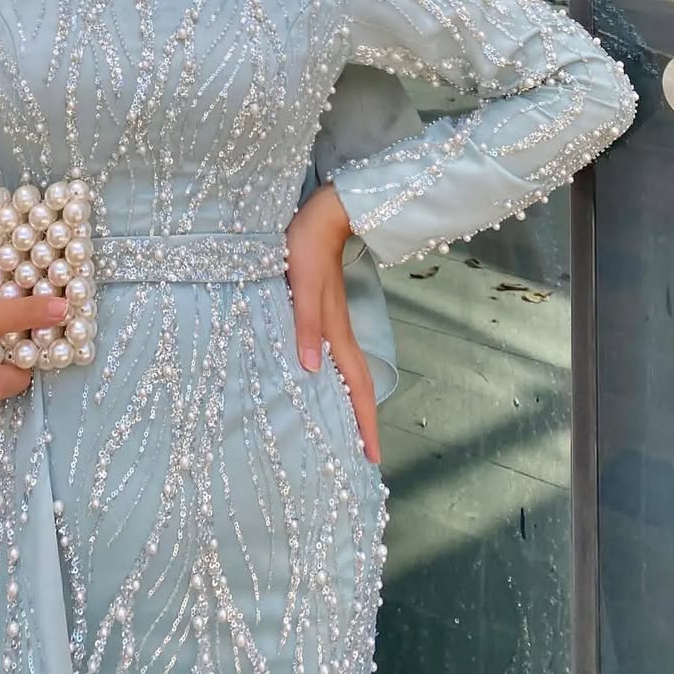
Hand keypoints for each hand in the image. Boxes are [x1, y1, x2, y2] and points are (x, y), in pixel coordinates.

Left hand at [285, 185, 380, 465]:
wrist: (321, 217)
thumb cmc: (306, 249)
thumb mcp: (301, 286)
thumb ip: (306, 325)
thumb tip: (310, 369)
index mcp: (336, 332)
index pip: (357, 387)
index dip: (365, 421)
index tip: (372, 457)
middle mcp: (340, 332)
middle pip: (359, 384)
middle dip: (364, 420)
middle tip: (365, 454)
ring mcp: (335, 322)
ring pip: (350, 371)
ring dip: (353, 401)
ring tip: (348, 427)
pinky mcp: (326, 312)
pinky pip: (338, 356)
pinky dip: (339, 377)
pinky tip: (323, 379)